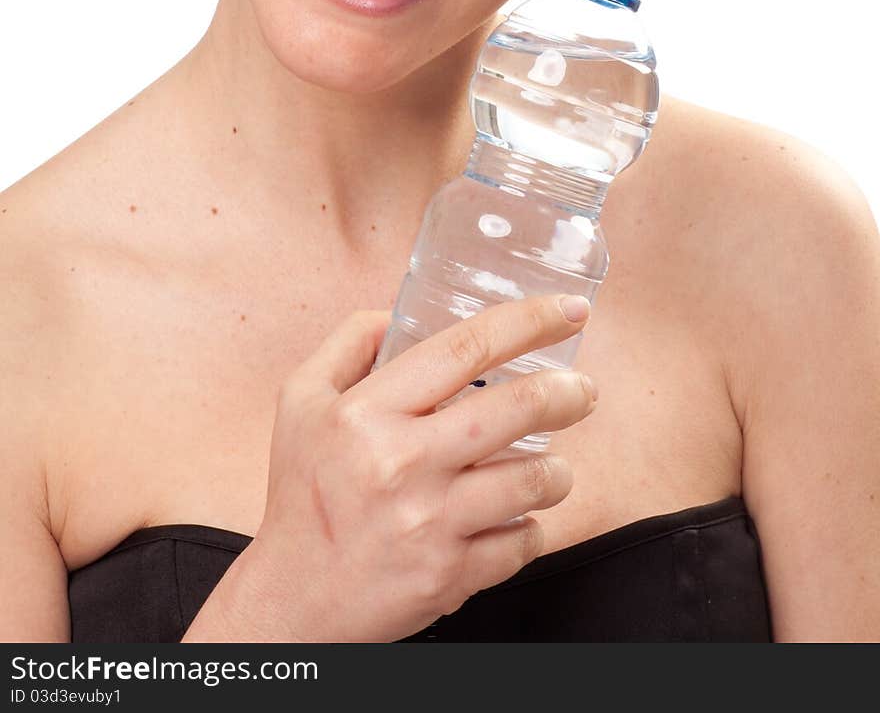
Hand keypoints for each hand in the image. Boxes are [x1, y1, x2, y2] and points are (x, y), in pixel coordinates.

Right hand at [242, 293, 596, 641]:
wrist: (290, 601)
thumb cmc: (302, 495)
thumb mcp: (301, 401)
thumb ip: (348, 344)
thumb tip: (398, 313)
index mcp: (368, 413)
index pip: (465, 348)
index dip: (529, 321)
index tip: (568, 310)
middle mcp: (402, 463)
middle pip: (516, 409)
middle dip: (567, 392)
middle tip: (582, 390)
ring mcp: (430, 523)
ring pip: (534, 479)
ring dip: (558, 468)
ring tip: (552, 466)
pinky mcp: (450, 576)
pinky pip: (524, 542)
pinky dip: (532, 527)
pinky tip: (517, 518)